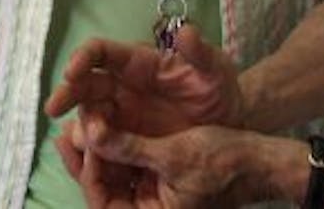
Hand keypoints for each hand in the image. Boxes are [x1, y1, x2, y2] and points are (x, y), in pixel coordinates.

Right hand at [45, 26, 242, 135]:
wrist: (228, 124)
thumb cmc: (219, 89)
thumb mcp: (215, 69)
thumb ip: (199, 52)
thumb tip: (186, 31)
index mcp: (139, 62)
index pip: (102, 52)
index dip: (84, 57)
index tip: (72, 71)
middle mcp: (123, 85)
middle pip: (85, 83)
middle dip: (68, 92)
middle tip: (54, 108)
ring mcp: (122, 113)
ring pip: (90, 115)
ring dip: (82, 125)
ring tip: (84, 139)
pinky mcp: (125, 139)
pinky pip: (102, 143)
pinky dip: (91, 149)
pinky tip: (87, 158)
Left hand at [64, 116, 282, 208]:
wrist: (257, 159)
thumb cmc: (223, 163)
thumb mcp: (173, 154)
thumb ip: (129, 146)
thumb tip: (90, 134)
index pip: (103, 201)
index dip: (89, 170)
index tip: (84, 137)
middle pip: (102, 189)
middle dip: (85, 159)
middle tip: (67, 132)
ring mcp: (149, 196)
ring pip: (110, 175)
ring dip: (95, 150)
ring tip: (78, 123)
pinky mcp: (153, 179)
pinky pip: (123, 166)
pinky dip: (111, 145)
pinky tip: (100, 123)